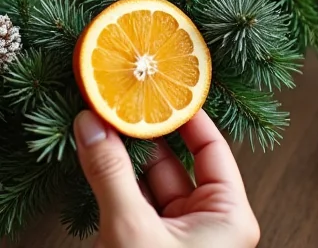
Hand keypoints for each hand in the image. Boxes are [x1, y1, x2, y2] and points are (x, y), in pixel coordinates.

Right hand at [73, 109, 258, 247]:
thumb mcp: (131, 228)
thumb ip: (111, 172)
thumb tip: (90, 123)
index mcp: (227, 217)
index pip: (211, 148)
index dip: (184, 115)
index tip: (157, 86)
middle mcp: (206, 224)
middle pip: (174, 162)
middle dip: (142, 133)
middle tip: (116, 100)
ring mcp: (175, 237)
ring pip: (148, 182)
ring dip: (121, 156)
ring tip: (97, 122)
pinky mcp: (146, 246)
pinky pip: (131, 203)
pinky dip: (111, 180)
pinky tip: (93, 154)